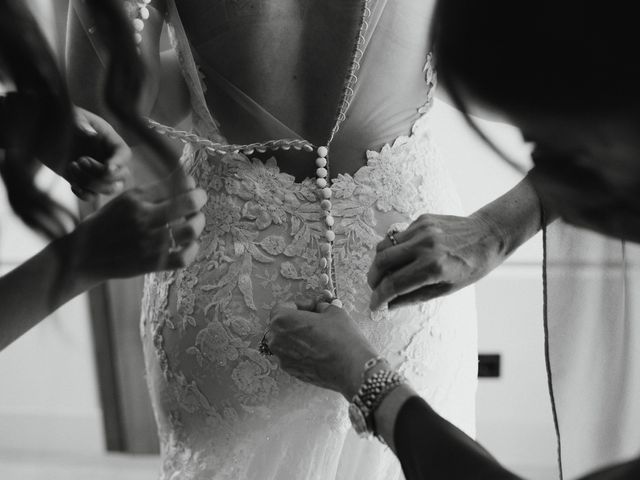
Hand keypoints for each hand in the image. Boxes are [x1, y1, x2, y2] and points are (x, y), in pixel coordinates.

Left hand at [63, 108, 130, 199]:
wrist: (44, 130)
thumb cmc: (60, 118)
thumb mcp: (70, 115)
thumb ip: (80, 122)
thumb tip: (91, 134)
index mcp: (110, 140)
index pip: (124, 154)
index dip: (119, 163)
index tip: (107, 168)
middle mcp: (108, 158)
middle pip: (121, 176)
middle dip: (101, 174)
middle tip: (80, 160)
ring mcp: (97, 172)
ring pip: (109, 189)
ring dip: (91, 183)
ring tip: (72, 166)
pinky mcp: (84, 183)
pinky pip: (92, 196)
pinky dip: (83, 194)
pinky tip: (72, 183)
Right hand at [69, 173, 206, 283]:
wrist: (83, 256)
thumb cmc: (106, 225)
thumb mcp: (122, 200)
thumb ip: (151, 193)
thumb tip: (186, 184)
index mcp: (135, 199)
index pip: (175, 184)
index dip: (189, 184)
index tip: (191, 187)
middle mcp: (144, 218)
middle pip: (189, 203)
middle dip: (200, 198)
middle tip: (199, 200)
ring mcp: (149, 242)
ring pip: (191, 229)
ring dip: (199, 223)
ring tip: (195, 221)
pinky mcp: (152, 264)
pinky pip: (184, 257)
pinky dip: (193, 250)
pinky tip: (189, 244)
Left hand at [267, 300, 378, 398]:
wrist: (352, 369)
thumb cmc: (342, 338)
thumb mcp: (334, 311)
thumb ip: (322, 306)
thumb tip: (321, 307)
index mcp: (282, 321)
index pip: (283, 307)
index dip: (300, 305)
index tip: (314, 307)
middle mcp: (276, 341)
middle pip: (283, 324)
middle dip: (298, 320)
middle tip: (317, 319)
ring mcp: (283, 359)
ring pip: (287, 341)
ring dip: (300, 336)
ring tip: (319, 334)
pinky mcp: (292, 372)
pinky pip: (292, 355)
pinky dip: (302, 350)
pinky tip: (320, 349)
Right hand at [368, 213, 504, 309]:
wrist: (488, 235)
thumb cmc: (471, 267)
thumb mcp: (445, 289)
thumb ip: (413, 297)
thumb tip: (388, 305)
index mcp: (433, 267)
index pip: (394, 284)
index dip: (379, 297)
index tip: (374, 305)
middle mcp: (425, 246)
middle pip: (382, 262)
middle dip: (372, 278)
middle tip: (374, 287)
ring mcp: (422, 230)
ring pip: (385, 246)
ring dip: (380, 262)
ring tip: (385, 273)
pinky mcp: (421, 220)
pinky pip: (398, 236)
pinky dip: (395, 249)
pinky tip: (404, 256)